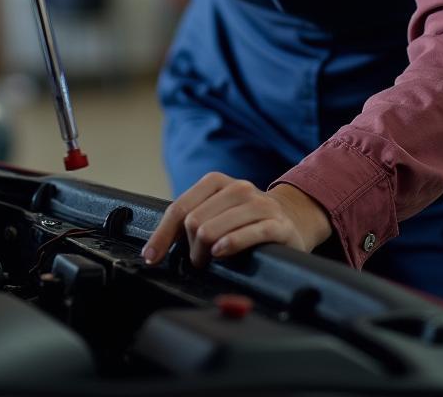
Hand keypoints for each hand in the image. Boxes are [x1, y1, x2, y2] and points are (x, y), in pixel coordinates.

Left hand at [141, 173, 332, 268]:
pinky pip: (246, 235)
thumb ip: (190, 220)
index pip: (179, 208)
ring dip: (204, 253)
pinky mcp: (276, 224)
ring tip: (210, 259)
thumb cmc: (244, 219)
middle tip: (197, 260)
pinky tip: (221, 253)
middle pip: (194, 222)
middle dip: (189, 248)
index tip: (151, 257)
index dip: (162, 235)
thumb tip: (156, 246)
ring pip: (213, 229)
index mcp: (215, 182)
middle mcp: (236, 188)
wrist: (291, 218)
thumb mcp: (216, 211)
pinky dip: (229, 246)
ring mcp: (258, 204)